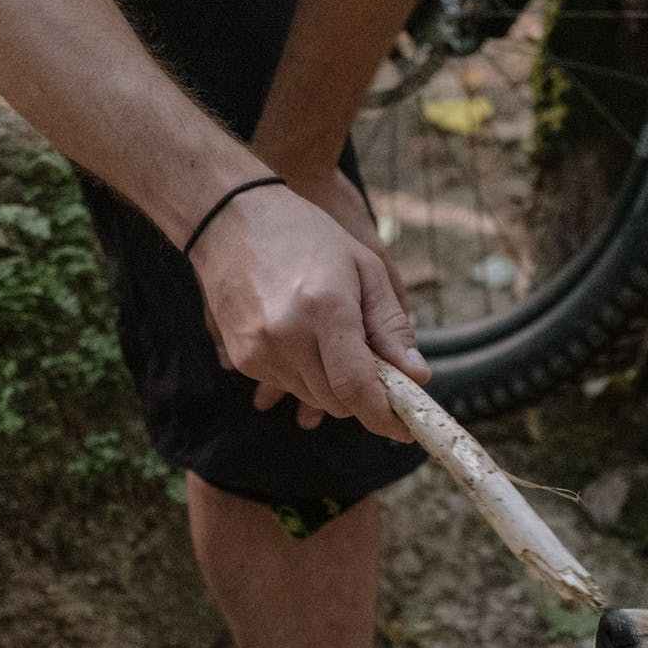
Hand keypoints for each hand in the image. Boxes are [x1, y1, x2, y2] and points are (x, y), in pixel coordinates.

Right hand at [187, 181, 427, 441]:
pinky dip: (306, 375)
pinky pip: (287, 385)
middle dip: (363, 395)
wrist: (230, 218)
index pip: (358, 388)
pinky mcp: (242, 358)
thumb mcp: (364, 268)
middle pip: (338, 401)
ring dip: (334, 385)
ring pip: (313, 398)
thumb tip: (417, 376)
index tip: (404, 429)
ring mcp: (259, 350)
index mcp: (326, 310)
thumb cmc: (306, 236)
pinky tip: (305, 339)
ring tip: (334, 340)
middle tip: (376, 370)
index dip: (384, 417)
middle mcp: (288, 336)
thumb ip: (391, 327)